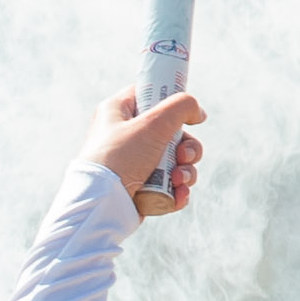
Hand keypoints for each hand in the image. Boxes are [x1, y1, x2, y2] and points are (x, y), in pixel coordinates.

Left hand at [85, 88, 202, 217]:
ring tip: (179, 180)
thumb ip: (181, 106)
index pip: (149, 95)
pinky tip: (178, 195)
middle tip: (184, 156)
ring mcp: (132, 164)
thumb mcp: (153, 123)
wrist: (102, 205)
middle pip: (171, 133)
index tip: (187, 113)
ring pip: (175, 161)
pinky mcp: (139, 188)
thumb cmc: (121, 158)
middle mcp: (124, 136)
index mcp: (118, 112)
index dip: (171, 101)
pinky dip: (178, 190)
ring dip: (186, 171)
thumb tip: (198, 112)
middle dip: (187, 147)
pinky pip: (169, 185)